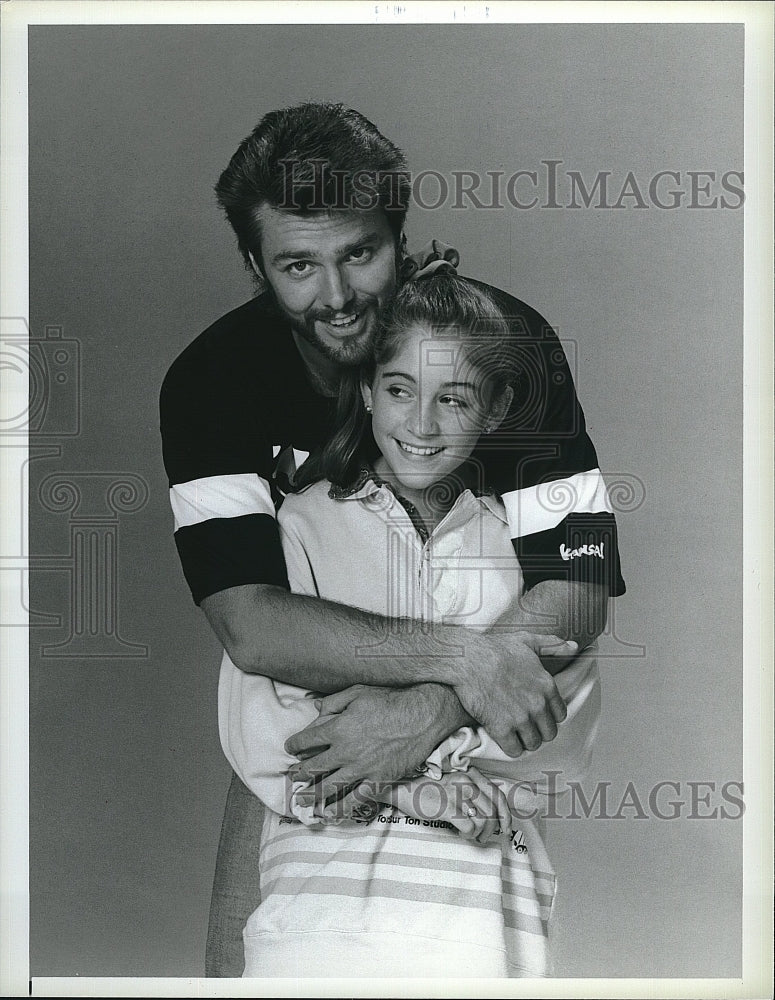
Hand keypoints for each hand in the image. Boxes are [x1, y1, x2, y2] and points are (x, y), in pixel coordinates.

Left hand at [285, 684, 455, 807]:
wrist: (420, 717)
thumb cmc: (390, 701)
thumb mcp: (358, 693)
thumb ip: (333, 701)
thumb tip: (315, 708)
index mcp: (338, 728)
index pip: (307, 740)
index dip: (295, 744)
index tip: (290, 748)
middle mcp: (345, 752)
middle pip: (314, 767)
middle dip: (300, 773)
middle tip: (292, 777)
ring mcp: (361, 768)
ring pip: (330, 787)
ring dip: (312, 795)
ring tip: (301, 800)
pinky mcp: (378, 780)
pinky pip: (356, 799)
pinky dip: (341, 808)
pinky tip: (329, 813)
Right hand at [385, 768, 510, 844]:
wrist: (404, 788)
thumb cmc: (430, 788)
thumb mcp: (454, 783)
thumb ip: (472, 792)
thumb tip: (492, 815)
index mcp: (470, 774)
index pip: (498, 795)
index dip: (506, 815)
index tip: (506, 829)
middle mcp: (466, 781)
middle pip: (493, 811)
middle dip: (491, 829)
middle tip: (482, 837)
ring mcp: (456, 794)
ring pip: (483, 820)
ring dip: (479, 833)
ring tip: (470, 834)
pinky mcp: (446, 807)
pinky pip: (469, 827)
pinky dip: (468, 834)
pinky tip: (459, 832)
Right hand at [450, 631, 574, 757]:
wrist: (467, 659)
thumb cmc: (495, 648)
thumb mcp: (527, 641)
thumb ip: (553, 645)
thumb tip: (574, 647)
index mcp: (547, 685)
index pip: (560, 714)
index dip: (548, 715)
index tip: (536, 714)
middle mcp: (538, 704)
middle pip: (549, 732)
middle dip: (538, 730)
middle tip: (524, 726)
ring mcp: (520, 718)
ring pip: (533, 743)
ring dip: (524, 741)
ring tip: (514, 733)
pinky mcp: (501, 728)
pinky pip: (514, 750)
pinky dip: (510, 747)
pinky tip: (503, 738)